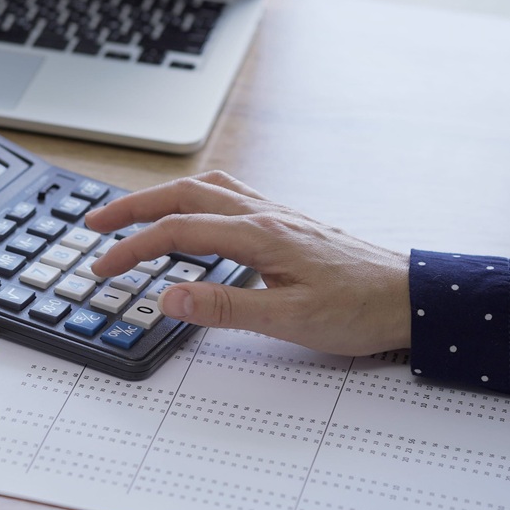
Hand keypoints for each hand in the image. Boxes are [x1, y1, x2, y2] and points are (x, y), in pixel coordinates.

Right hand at [84, 170, 410, 355]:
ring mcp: (277, 215)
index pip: (176, 233)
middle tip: (95, 224)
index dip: (132, 248)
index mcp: (259, 235)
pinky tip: (194, 216)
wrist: (414, 297)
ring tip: (132, 213)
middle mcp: (264, 215)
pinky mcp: (287, 224)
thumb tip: (166, 296)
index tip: (102, 266)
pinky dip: (194, 200)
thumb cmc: (361, 309)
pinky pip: (228, 198)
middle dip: (132, 207)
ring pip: (205, 190)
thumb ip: (223, 308)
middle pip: (182, 196)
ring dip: (162, 197)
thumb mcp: (289, 319)